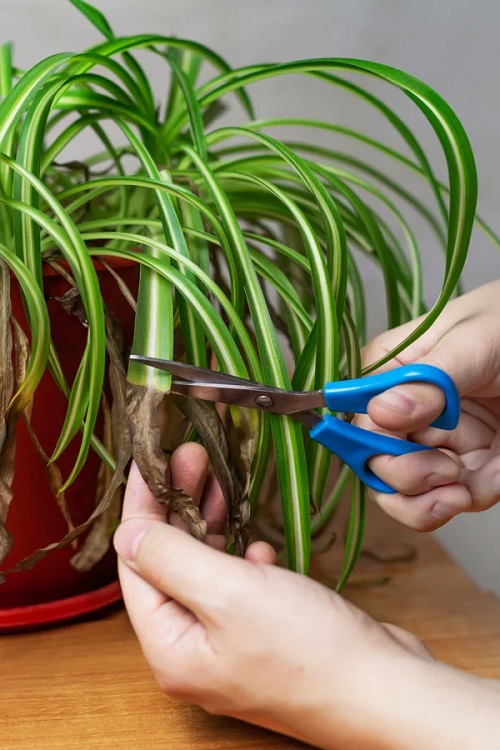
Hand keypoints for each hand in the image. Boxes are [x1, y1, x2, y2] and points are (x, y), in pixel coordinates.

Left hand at [114, 444, 499, 749]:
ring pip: (207, 570)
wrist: (386, 691)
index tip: (151, 458)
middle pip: (170, 563)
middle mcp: (194, 649)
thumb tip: (127, 534)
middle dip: (179, 506)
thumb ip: (171, 559)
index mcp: (171, 647)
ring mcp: (232, 644)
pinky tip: (260, 547)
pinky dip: (244, 559)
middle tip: (192, 455)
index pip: (137, 563)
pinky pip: (240, 587)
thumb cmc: (309, 652)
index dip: (143, 506)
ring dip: (211, 524)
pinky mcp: (266, 636)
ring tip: (219, 479)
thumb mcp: (228, 594)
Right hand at [361, 280, 499, 530]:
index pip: (361, 420)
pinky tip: (497, 473)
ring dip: (432, 503)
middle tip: (446, 471)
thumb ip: (428, 380)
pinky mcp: (468, 462)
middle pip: (377, 465)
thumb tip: (381, 412)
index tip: (404, 448)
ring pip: (407, 495)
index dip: (375, 444)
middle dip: (407, 479)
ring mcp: (436, 441)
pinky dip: (475, 494)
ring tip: (464, 493)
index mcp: (389, 374)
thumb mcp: (469, 344)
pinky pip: (456, 496)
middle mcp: (404, 413)